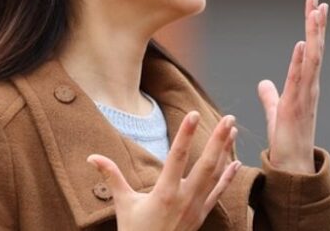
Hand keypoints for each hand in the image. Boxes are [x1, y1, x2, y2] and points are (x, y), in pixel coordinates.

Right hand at [87, 112, 239, 230]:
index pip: (177, 157)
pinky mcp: (202, 215)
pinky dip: (229, 177)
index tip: (194, 114)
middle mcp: (184, 199)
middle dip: (218, 140)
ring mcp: (196, 207)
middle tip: (229, 118)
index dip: (186, 134)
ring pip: (216, 175)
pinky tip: (236, 162)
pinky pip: (218, 193)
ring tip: (233, 131)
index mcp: (164, 193)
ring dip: (226, 152)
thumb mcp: (123, 204)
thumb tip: (92, 157)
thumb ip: (112, 176)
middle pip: (206, 164)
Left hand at [258, 0, 327, 173]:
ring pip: (313, 58)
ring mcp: (305, 95)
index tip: (314, 5)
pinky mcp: (297, 105)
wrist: (292, 166)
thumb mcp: (276, 112)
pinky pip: (301, 79)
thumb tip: (264, 83)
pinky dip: (303, 60)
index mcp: (305, 84)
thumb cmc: (286, 140)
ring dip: (314, 34)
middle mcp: (309, 86)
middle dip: (316, 23)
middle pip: (315, 47)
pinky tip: (303, 43)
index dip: (313, 28)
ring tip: (316, 11)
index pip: (311, 49)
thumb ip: (270, 96)